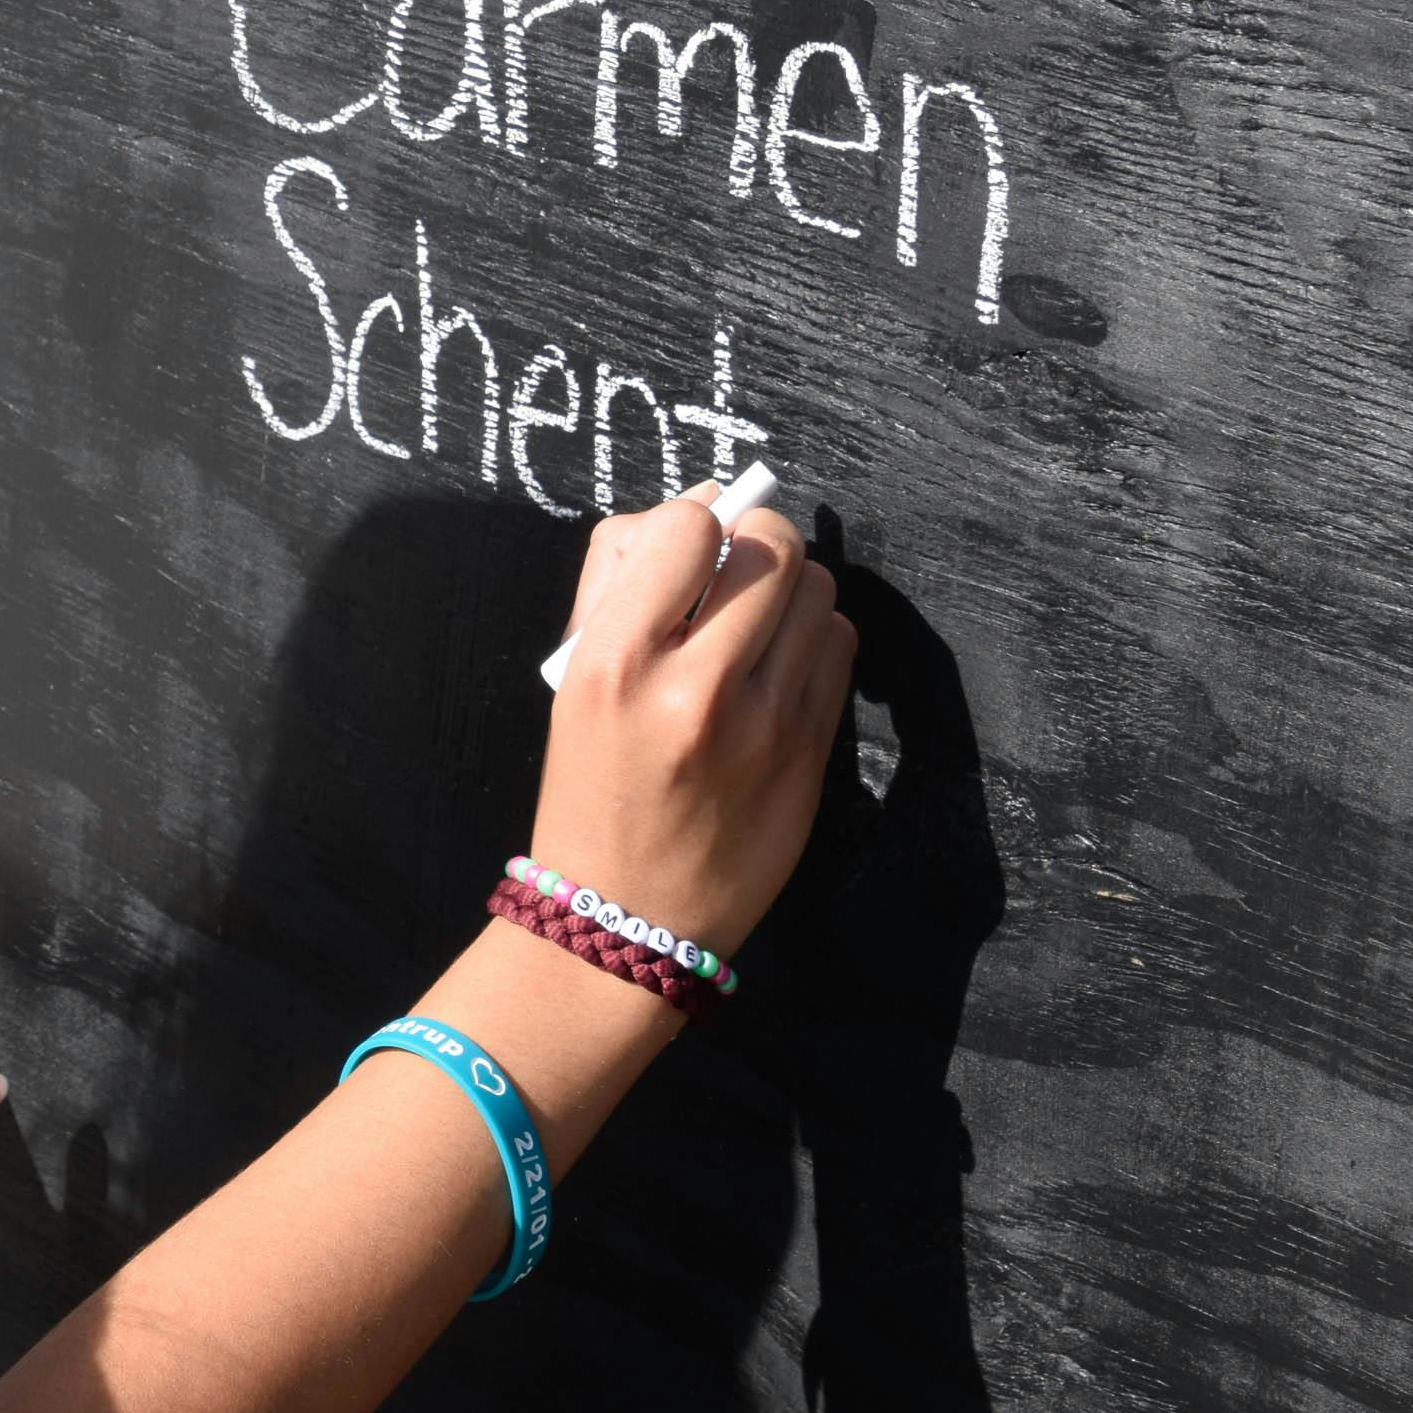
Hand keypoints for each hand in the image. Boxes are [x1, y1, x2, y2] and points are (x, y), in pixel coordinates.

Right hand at [525, 481, 857, 956]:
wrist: (626, 912)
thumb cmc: (591, 782)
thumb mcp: (571, 678)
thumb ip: (619, 581)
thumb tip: (704, 500)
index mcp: (615, 662)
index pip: (686, 527)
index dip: (696, 520)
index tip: (691, 546)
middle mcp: (693, 687)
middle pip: (772, 549)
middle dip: (759, 540)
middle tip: (738, 568)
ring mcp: (763, 723)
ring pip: (820, 592)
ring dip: (792, 587)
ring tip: (757, 621)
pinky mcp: (810, 752)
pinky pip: (840, 647)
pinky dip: (816, 637)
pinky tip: (781, 665)